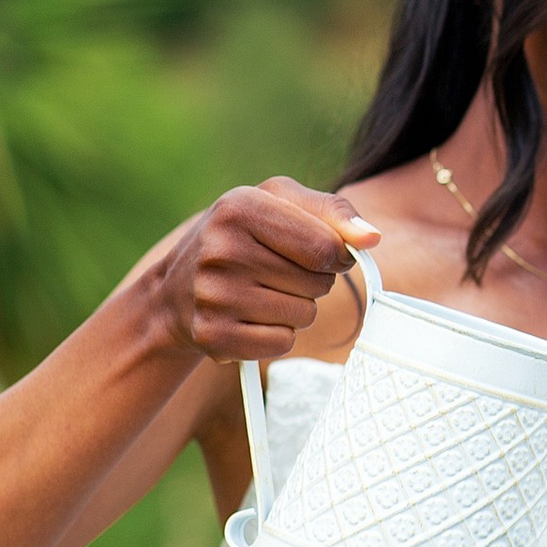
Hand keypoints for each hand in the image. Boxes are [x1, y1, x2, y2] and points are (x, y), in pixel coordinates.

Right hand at [153, 181, 382, 365]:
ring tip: (260, 292)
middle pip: (318, 284)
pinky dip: (276, 334)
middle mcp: (220, 250)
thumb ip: (332, 211)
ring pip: (304, 315)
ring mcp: (213, 295)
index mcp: (239, 207)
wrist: (174, 291)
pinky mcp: (212, 335)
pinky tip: (248, 317)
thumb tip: (372, 237)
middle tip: (276, 272)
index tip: (321, 254)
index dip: (337, 255)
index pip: (327, 247)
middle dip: (312, 281)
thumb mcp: (280, 203)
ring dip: (295, 308)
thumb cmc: (241, 237)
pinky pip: (282, 343)